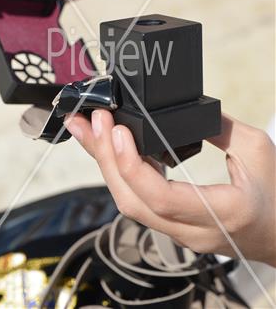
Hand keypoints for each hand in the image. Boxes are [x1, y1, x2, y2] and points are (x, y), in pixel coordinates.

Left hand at [64, 110, 275, 265]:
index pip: (163, 198)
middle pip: (133, 202)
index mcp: (222, 212)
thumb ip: (219, 128)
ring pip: (129, 204)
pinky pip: (137, 202)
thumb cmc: (275, 192)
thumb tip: (181, 112)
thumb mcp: (256, 150)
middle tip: (89, 122)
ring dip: (104, 165)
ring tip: (88, 131)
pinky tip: (107, 150)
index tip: (117, 132)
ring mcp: (180, 233)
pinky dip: (118, 173)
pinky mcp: (172, 227)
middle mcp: (194, 230)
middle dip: (104, 159)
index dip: (133, 166)